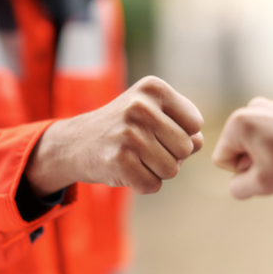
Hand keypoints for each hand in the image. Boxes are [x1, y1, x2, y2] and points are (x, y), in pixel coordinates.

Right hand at [25, 76, 204, 195]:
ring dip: (157, 171)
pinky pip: (153, 185)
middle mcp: (141, 106)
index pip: (195, 123)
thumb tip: (198, 142)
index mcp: (153, 88)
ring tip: (136, 157)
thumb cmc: (123, 128)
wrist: (74, 142)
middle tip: (145, 148)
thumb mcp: (152, 113)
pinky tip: (126, 170)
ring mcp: (129, 134)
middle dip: (171, 156)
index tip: (158, 131)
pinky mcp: (119, 160)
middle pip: (186, 148)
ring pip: (172, 170)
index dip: (181, 134)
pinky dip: (143, 184)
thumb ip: (182, 126)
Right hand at [211, 98, 272, 198]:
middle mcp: (253, 108)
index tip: (266, 169)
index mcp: (239, 122)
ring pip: (258, 142)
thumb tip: (237, 183)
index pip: (222, 158)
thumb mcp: (262, 184)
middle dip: (255, 161)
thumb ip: (238, 187)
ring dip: (269, 154)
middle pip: (239, 147)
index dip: (242, 172)